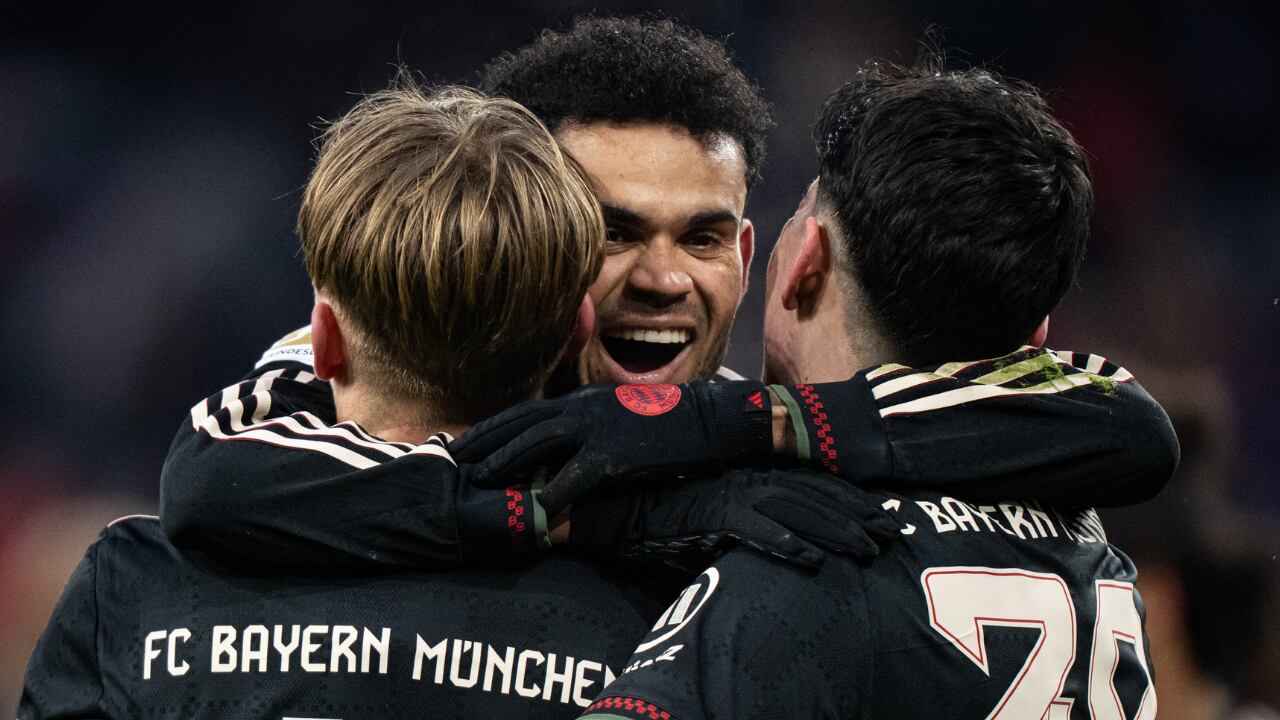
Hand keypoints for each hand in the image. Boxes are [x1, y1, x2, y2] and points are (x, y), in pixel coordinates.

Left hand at [451, 381, 772, 515]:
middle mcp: (581, 409)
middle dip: (483, 446)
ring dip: (506, 465)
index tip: (459, 445)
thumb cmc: (664, 421)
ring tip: (478, 485)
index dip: (487, 430)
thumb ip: (583, 425)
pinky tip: (537, 508)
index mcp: (579, 400)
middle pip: (519, 426)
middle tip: (450, 465)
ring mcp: (598, 429)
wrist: (708, 420)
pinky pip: (578, 475)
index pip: (521, 413)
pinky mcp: (617, 454)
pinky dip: (556, 491)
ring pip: (538, 445)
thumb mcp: (615, 414)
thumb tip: (553, 446)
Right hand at [569, 468, 902, 570]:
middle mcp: (748, 480)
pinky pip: (757, 533)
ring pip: (797, 512)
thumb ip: (751, 516)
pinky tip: (813, 562)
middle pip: (815, 495)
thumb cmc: (666, 513)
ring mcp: (732, 495)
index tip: (884, 515)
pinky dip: (787, 546)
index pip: (812, 484)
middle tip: (893, 533)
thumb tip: (788, 533)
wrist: (619, 509)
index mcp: (752, 475)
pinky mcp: (712, 515)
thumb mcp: (717, 510)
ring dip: (835, 532)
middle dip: (858, 514)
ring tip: (868, 551)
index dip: (851, 499)